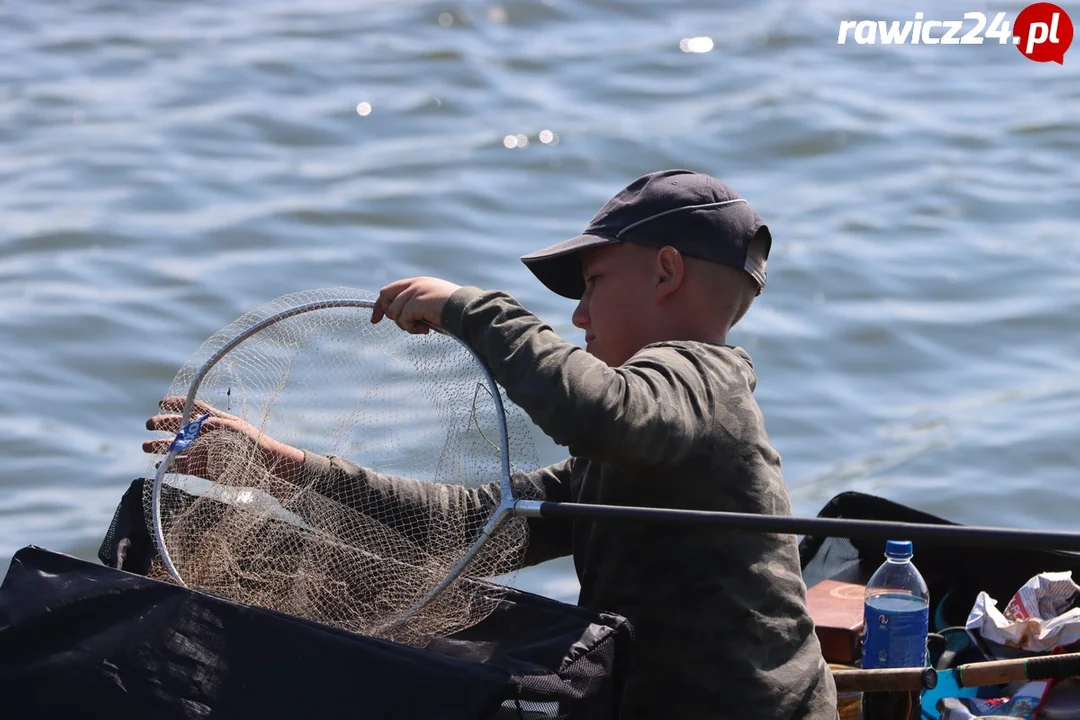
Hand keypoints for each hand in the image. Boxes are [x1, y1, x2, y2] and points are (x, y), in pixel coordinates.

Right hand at [144, 397, 305, 482]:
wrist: (266, 468)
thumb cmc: (252, 444)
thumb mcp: (232, 430)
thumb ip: (209, 427)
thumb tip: (185, 430)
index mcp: (216, 421)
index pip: (194, 408)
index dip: (178, 404)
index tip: (162, 402)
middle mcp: (208, 436)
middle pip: (181, 428)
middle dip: (163, 424)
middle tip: (148, 424)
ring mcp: (205, 453)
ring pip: (178, 449)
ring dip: (161, 447)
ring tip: (145, 447)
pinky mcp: (205, 470)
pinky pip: (184, 468)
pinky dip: (170, 467)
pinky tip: (159, 466)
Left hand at [370, 277, 461, 333]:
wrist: (466, 310)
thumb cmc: (454, 312)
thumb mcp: (431, 306)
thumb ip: (415, 306)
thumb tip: (400, 319)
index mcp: (418, 283)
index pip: (389, 291)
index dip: (379, 306)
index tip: (374, 321)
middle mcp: (414, 284)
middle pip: (385, 296)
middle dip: (390, 314)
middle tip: (407, 324)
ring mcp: (414, 291)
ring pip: (394, 312)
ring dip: (406, 325)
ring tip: (423, 327)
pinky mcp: (415, 301)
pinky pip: (402, 319)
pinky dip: (412, 328)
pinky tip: (426, 329)